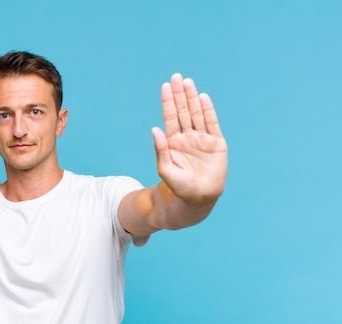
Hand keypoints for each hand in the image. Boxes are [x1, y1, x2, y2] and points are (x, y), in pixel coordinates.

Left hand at [152, 74, 227, 204]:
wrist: (198, 198)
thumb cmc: (179, 186)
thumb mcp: (165, 169)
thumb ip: (160, 149)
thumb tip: (154, 129)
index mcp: (173, 142)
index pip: (170, 117)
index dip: (168, 101)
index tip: (165, 86)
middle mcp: (187, 137)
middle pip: (182, 111)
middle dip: (179, 94)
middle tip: (176, 77)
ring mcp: (202, 139)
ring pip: (196, 114)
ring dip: (192, 98)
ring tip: (188, 82)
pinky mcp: (216, 143)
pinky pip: (212, 124)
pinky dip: (208, 111)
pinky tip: (203, 98)